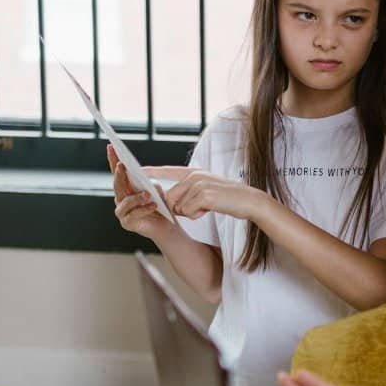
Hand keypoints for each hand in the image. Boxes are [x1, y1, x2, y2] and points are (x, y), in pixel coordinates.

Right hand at [107, 145, 172, 239]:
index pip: (118, 172)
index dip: (113, 159)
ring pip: (124, 201)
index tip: (111, 146)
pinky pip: (133, 215)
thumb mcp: (156, 190)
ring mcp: (122, 211)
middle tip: (122, 165)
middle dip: (119, 174)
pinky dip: (144, 209)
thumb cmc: (160, 206)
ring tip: (147, 195)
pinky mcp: (127, 223)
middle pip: (117, 184)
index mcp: (126, 188)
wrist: (166, 226)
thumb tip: (143, 180)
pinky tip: (153, 206)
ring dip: (136, 197)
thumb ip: (148, 183)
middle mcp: (121, 198)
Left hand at [142, 166, 270, 221]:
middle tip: (202, 207)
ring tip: (208, 207)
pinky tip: (211, 209)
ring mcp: (198, 184)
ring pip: (178, 206)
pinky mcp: (203, 195)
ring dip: (190, 212)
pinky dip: (197, 215)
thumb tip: (172, 203)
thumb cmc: (230, 199)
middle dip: (181, 208)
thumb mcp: (208, 190)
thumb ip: (190, 191)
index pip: (168, 170)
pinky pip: (187, 212)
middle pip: (170, 197)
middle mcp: (194, 175)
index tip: (135, 170)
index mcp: (194, 172)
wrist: (250, 201)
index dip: (151, 171)